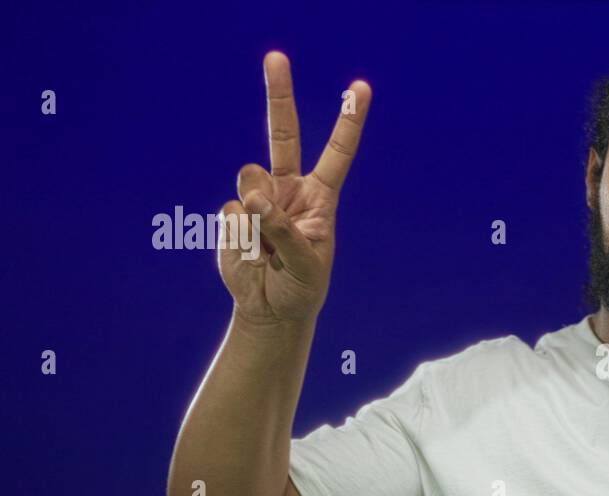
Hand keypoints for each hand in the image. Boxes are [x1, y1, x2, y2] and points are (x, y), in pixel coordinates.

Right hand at [218, 52, 371, 325]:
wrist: (271, 310)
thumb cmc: (301, 287)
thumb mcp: (306, 265)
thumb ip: (284, 230)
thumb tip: (254, 198)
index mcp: (319, 197)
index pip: (337, 153)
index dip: (348, 121)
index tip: (360, 87)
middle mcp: (288, 189)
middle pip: (282, 134)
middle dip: (278, 93)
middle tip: (276, 55)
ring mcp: (258, 199)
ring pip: (249, 180)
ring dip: (257, 212)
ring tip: (266, 247)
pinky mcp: (232, 215)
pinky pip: (232, 214)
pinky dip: (240, 238)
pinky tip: (250, 255)